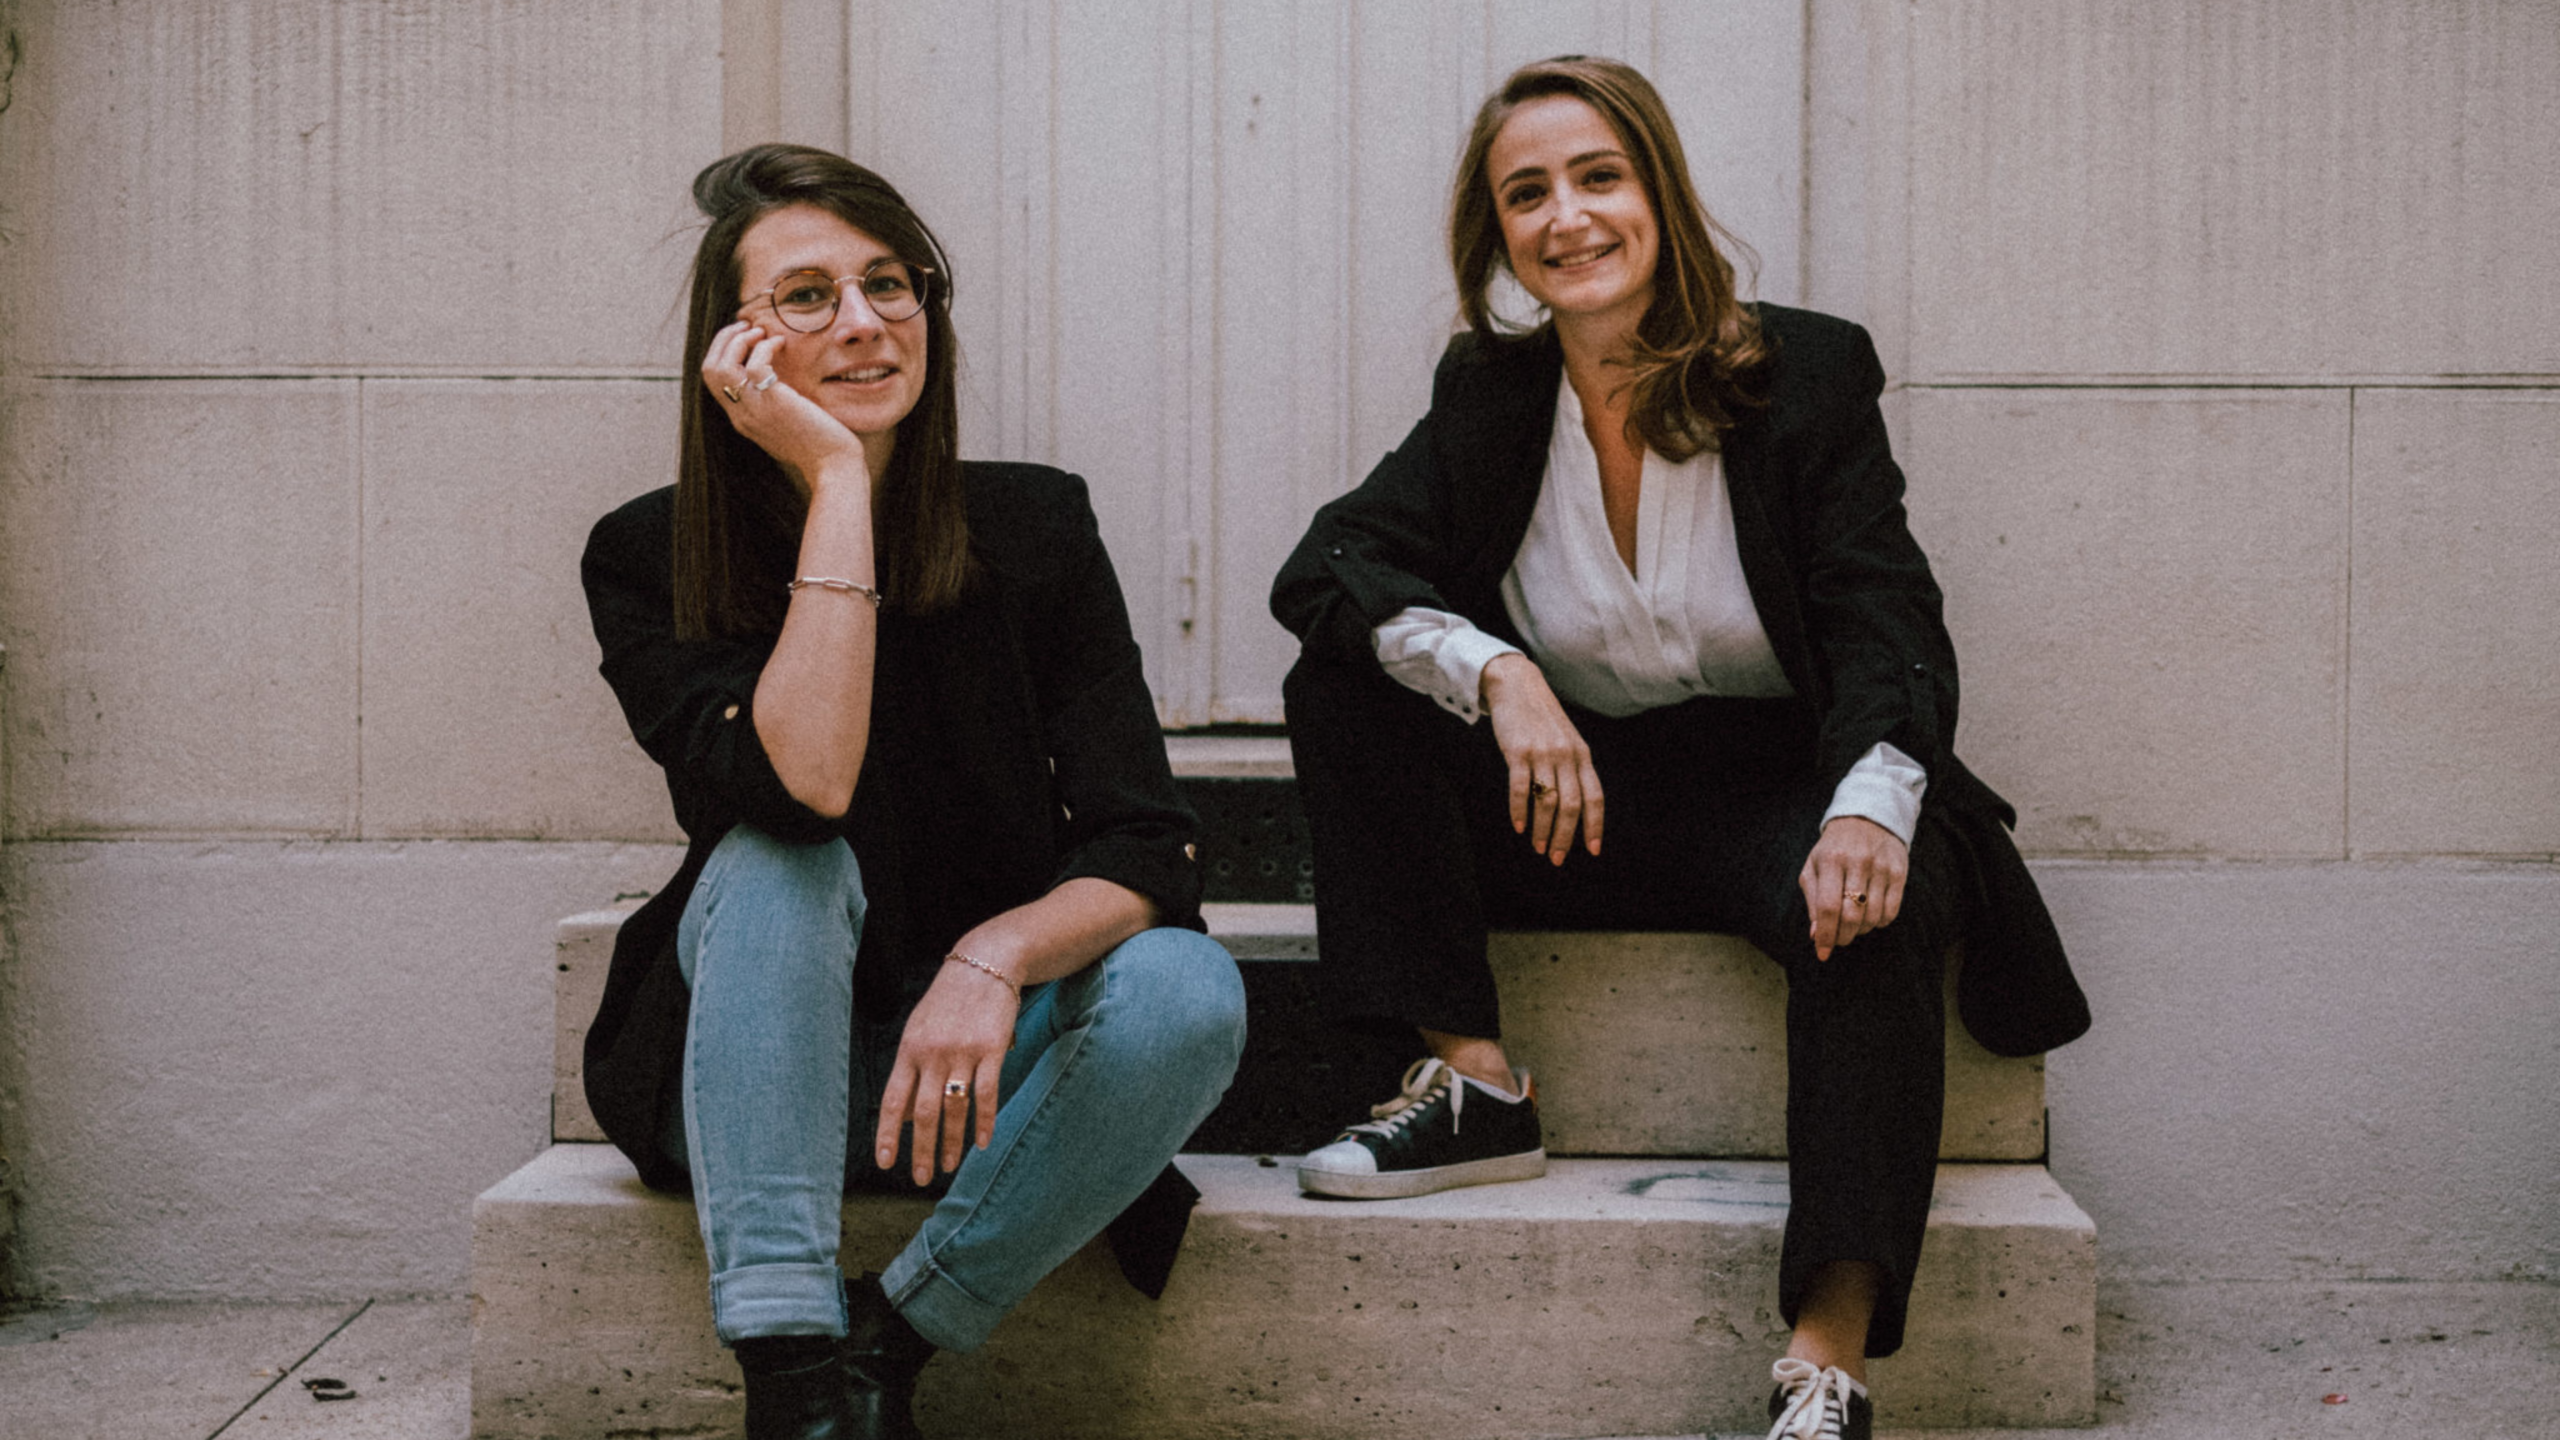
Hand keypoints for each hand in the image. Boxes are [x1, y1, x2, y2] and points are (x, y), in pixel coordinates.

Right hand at [700, 320, 865, 488]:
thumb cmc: (819, 445)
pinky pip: (755, 364)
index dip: (722, 352)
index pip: (713, 380)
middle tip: (746, 327)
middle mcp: (741, 415)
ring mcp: (755, 410)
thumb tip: (774, 379)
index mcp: (742, 420)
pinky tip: (781, 344)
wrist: (834, 466)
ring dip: (738, 340)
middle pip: (709, 369)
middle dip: (723, 340)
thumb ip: (772, 405)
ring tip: (760, 332)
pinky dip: (765, 347)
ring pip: (722, 366)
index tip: (743, 338)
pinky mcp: (774, 403)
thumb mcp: (785, 424)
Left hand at [873, 958, 1018, 1185]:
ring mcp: (963, 1052)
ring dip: (951, 1143)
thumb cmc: (949, 1001)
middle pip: (923, 1113)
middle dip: (921, 1150)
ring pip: (954, 1109)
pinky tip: (983, 1143)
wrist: (985, 962)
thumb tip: (905, 1115)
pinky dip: (984, 1122)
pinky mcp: (992, 1049)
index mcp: (909, 1050)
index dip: (888, 1134)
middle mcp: (932, 1053)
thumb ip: (912, 1070)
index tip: (884, 1162)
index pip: (893, 1100)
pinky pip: (986, 1094)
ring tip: (948, 1167)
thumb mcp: (920, 1029)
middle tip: (921, 1178)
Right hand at [1482, 654, 1603, 864]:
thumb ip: (1573, 768)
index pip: (1595, 796)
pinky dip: (1519, 811)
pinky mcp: (1518, 751)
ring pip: (1547, 801)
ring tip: (1538, 848)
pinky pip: (1519, 788)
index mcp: (1582, 755)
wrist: (1517, 685)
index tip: (1592, 850)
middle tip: (1558, 859)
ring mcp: (1542, 753)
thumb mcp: (1566, 740)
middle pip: (1572, 805)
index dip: (1595, 825)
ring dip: (1543, 830)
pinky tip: (1518, 827)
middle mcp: (1566, 755)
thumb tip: (1575, 807)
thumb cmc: (1541, 718)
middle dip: (1566, 836)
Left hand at [1799, 815, 1908, 960]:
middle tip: (1839, 940)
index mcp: (1831, 860)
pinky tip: (1870, 915)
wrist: (1867, 818)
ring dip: (1860, 930)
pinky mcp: (1900, 872)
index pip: (1827, 907)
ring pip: (1872, 917)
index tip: (1822, 953)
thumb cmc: (1834, 849)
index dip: (1825, 935)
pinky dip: (1879, 923)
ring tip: (1853, 923)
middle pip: (1852, 916)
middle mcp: (1858, 863)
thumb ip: (1812, 901)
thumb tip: (1816, 935)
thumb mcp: (1814, 867)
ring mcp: (1881, 867)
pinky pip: (1891, 912)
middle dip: (1843, 937)